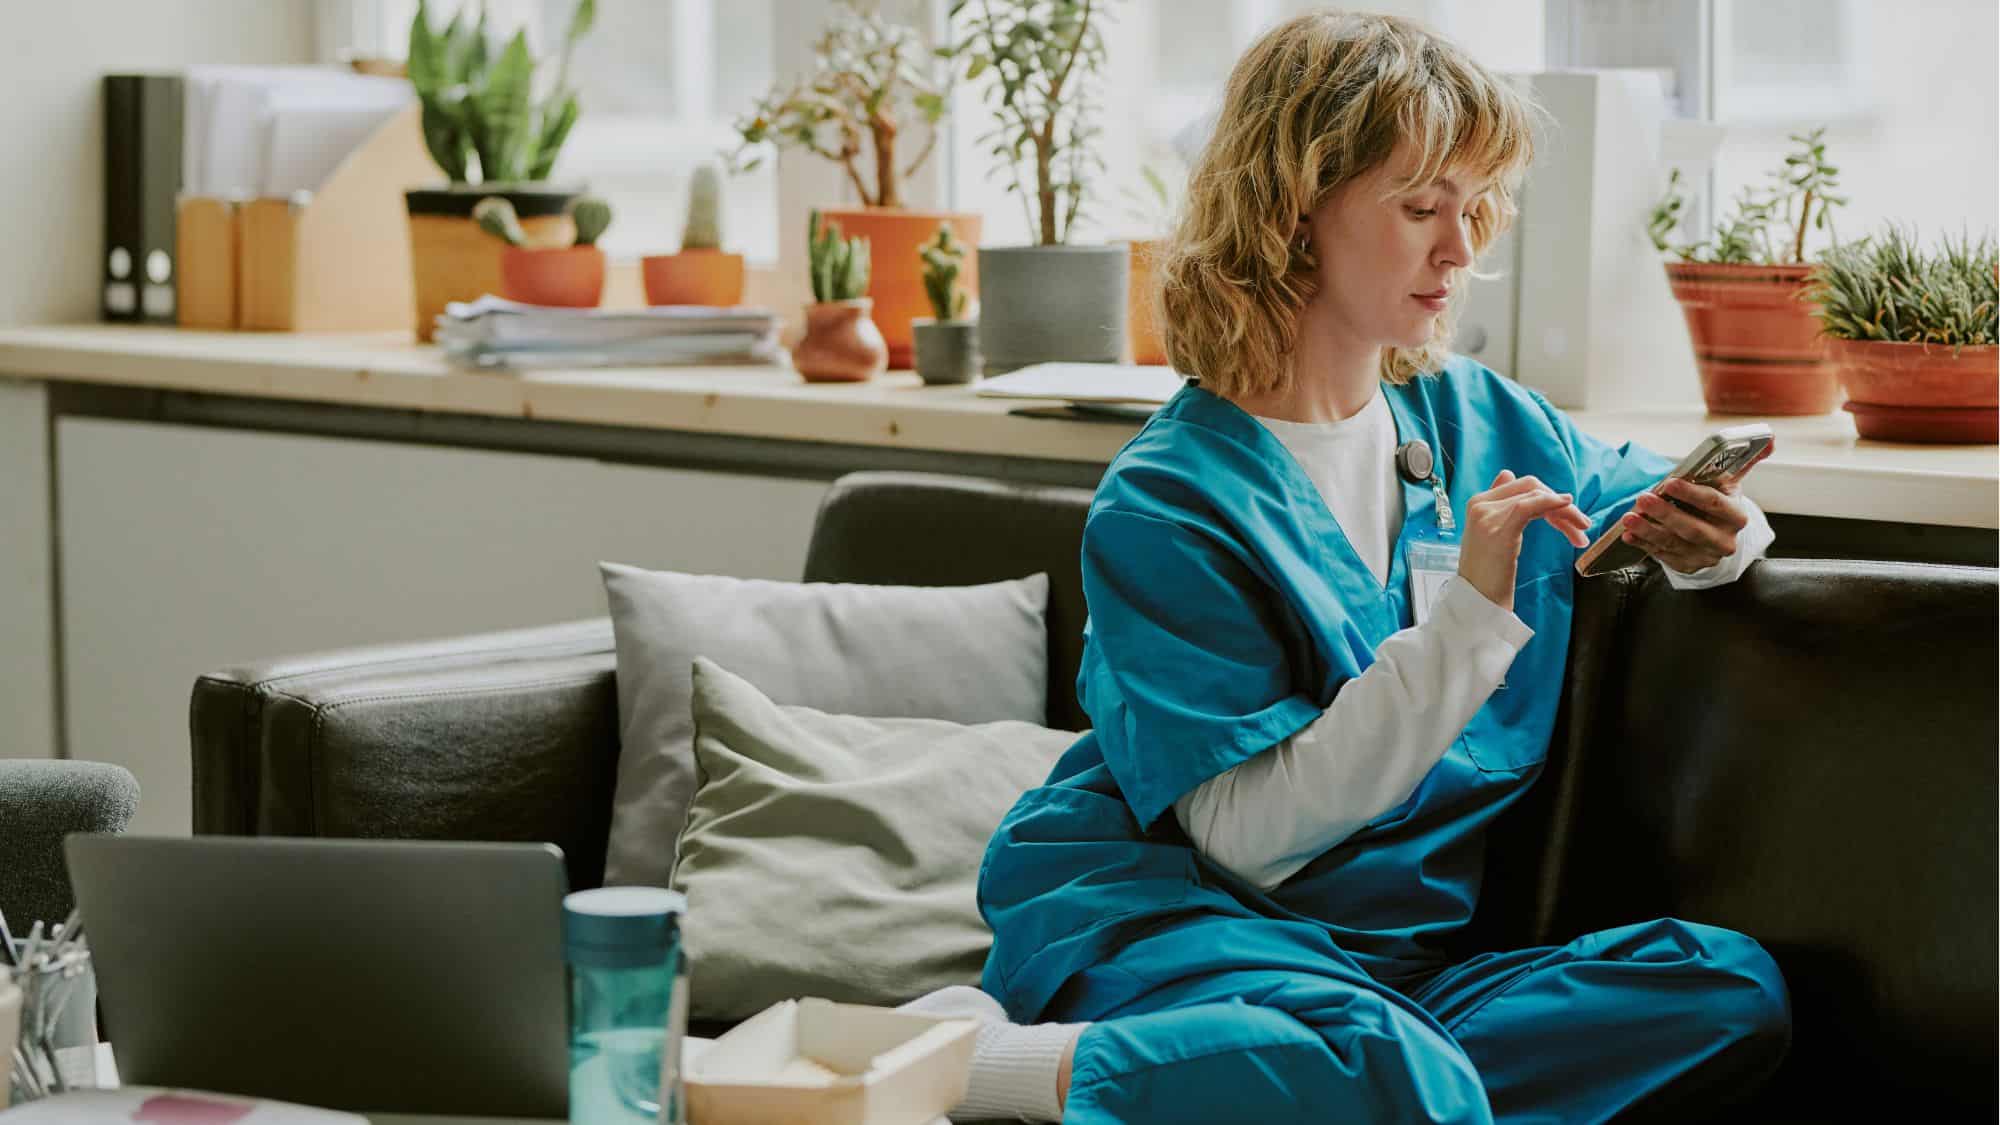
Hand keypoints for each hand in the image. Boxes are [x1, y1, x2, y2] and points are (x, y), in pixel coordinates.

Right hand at [1457, 470, 1591, 612]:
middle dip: (1560, 502)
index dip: (1548, 497)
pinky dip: (1553, 504)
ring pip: (1536, 496)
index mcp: (1478, 503)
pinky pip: (1531, 506)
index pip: (1520, 486)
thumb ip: (1499, 505)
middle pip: (1531, 488)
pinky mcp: (1499, 529)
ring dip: (1566, 510)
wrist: (1476, 601)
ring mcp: (1488, 515)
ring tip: (1581, 528)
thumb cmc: (1487, 574)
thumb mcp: (1491, 533)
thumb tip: (1508, 474)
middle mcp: (1480, 504)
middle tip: (1581, 524)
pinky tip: (1568, 508)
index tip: (1566, 517)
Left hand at [1618, 445, 1770, 572]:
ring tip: (1629, 517)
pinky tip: (1629, 534)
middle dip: (1666, 513)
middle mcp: (1724, 540)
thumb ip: (1745, 460)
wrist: (1716, 535)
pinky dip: (1644, 544)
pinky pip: (1663, 556)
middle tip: (1642, 499)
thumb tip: (1770, 438)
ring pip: (1674, 544)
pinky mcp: (1687, 566)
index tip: (1669, 482)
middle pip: (1692, 528)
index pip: (1715, 503)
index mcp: (1736, 516)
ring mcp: (1705, 556)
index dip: (1691, 494)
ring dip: (1649, 530)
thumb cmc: (1718, 502)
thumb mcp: (1730, 482)